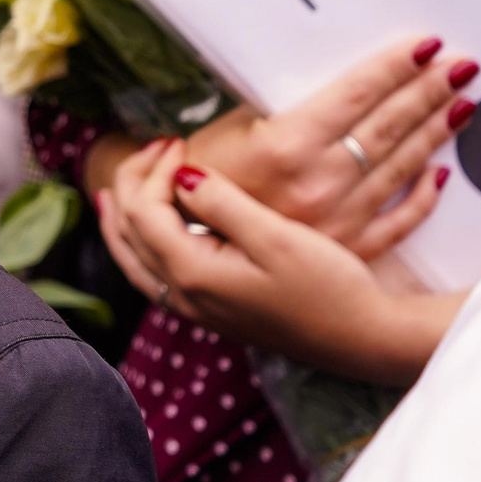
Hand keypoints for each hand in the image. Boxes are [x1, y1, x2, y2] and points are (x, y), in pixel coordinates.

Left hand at [95, 140, 462, 385]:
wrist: (361, 339)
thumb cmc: (327, 288)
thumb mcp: (276, 237)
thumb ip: (221, 204)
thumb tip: (181, 175)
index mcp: (193, 274)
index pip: (144, 212)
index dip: (153, 171)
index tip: (178, 142)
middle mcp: (184, 297)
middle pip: (128, 234)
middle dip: (130, 186)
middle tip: (150, 149)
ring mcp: (195, 309)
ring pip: (134, 259)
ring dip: (124, 219)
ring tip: (119, 188)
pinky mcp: (212, 311)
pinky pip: (152, 275)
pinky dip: (140, 244)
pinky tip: (152, 230)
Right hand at [182, 36, 478, 253]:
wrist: (185, 246)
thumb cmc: (201, 176)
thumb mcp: (230, 128)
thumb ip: (281, 107)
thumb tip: (332, 81)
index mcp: (287, 145)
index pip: (357, 95)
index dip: (394, 67)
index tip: (427, 44)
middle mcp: (318, 183)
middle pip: (387, 127)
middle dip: (429, 92)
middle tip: (462, 66)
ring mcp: (337, 221)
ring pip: (400, 168)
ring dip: (434, 133)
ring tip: (462, 103)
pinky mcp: (345, 250)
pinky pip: (398, 223)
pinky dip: (423, 198)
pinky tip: (442, 172)